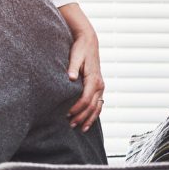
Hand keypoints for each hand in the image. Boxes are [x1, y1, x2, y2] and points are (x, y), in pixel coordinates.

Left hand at [58, 3, 104, 131]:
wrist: (89, 41)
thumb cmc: (80, 49)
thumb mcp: (75, 56)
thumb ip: (72, 67)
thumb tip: (70, 77)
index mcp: (93, 79)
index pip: (86, 99)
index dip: (77, 108)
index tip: (67, 114)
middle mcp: (100, 84)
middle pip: (92, 106)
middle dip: (82, 116)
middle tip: (71, 124)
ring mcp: (101, 86)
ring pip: (98, 107)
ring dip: (89, 118)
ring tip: (80, 128)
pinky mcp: (99, 86)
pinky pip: (99, 103)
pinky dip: (94, 113)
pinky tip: (88, 121)